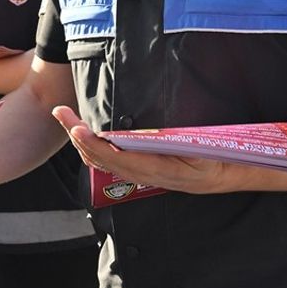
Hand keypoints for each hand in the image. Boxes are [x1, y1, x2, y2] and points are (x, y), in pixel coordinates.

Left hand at [52, 106, 233, 194]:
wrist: (226, 175)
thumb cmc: (217, 158)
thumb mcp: (202, 150)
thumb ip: (176, 144)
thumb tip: (148, 136)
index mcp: (158, 169)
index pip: (116, 159)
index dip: (94, 145)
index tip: (77, 129)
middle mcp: (144, 176)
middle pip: (101, 159)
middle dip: (77, 136)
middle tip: (60, 111)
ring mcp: (141, 176)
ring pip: (102, 162)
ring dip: (81, 141)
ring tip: (66, 118)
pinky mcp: (140, 172)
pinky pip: (109, 163)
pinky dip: (92, 148)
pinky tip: (84, 136)